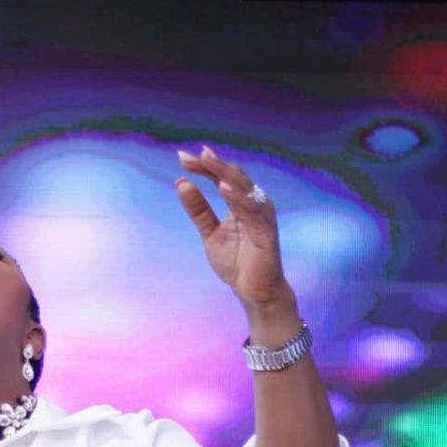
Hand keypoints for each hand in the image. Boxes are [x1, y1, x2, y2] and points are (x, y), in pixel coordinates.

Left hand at [174, 146, 292, 312]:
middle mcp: (254, 204)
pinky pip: (252, 211)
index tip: (182, 157)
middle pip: (233, 176)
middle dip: (212, 164)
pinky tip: (223, 189)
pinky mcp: (266, 231)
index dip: (203, 167)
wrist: (253, 291)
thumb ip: (198, 209)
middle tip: (191, 156)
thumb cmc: (236, 262)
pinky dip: (238, 199)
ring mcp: (261, 216)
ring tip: (206, 162)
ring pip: (243, 188)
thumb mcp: (210, 233)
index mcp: (240, 202)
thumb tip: (180, 182)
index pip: (221, 178)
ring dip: (224, 174)